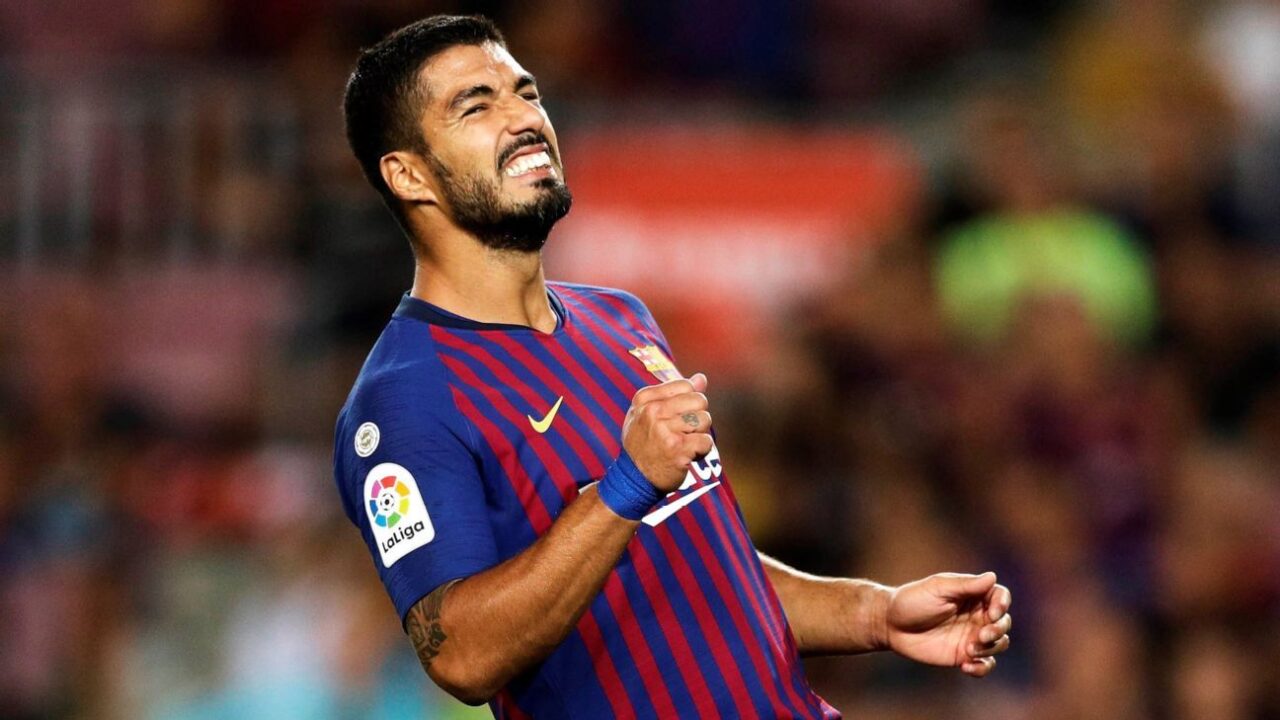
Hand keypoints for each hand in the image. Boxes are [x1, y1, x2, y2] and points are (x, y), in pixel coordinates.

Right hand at [621, 374, 712, 491]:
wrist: (634, 478)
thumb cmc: (644, 443)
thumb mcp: (648, 413)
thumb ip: (675, 394)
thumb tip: (701, 378)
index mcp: (645, 399)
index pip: (686, 385)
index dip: (689, 402)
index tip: (678, 416)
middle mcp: (653, 411)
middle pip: (699, 400)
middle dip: (698, 417)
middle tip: (685, 432)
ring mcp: (664, 429)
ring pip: (705, 420)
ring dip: (700, 435)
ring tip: (685, 444)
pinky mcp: (677, 448)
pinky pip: (706, 441)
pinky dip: (702, 450)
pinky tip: (688, 455)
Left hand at [883, 571, 1011, 677]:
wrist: (891, 624)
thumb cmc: (912, 600)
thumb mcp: (938, 588)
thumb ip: (965, 585)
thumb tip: (992, 576)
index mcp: (972, 595)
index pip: (1000, 596)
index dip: (1002, 604)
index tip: (993, 613)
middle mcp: (976, 615)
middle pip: (1004, 623)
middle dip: (998, 630)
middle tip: (981, 635)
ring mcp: (971, 636)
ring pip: (999, 644)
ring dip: (990, 648)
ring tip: (969, 650)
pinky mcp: (963, 655)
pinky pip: (985, 664)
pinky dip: (982, 667)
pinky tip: (966, 666)